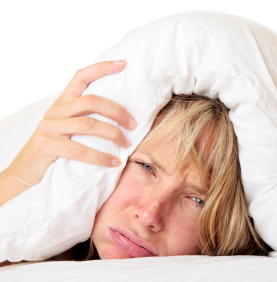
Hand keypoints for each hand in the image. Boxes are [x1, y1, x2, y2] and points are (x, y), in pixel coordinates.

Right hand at [5, 60, 136, 190]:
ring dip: (113, 135)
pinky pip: (80, 150)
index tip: (123, 64)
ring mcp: (50, 127)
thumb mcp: (69, 130)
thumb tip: (121, 118)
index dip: (102, 68)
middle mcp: (56, 111)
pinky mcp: (47, 145)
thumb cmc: (55, 152)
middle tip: (133, 124)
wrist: (25, 173)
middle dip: (117, 111)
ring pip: (89, 124)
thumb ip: (86, 120)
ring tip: (127, 144)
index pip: (81, 77)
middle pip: (91, 101)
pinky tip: (114, 162)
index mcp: (63, 103)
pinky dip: (101, 157)